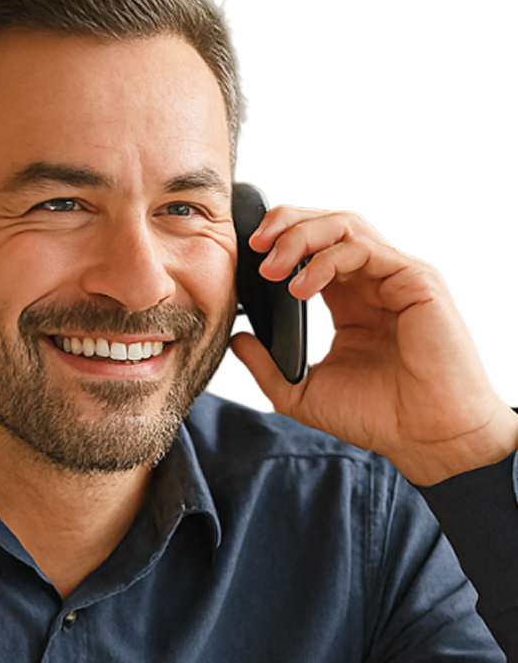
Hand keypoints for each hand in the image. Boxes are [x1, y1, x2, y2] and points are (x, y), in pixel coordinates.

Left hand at [231, 205, 517, 484]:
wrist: (425, 436)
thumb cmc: (377, 415)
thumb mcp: (302, 392)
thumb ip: (266, 366)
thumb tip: (236, 338)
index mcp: (349, 303)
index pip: (312, 252)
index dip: (278, 243)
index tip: (244, 257)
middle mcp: (372, 283)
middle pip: (327, 226)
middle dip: (285, 225)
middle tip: (253, 248)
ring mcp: (394, 278)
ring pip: (345, 227)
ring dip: (301, 237)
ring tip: (271, 268)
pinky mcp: (415, 280)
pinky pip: (365, 251)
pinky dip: (327, 260)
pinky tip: (300, 288)